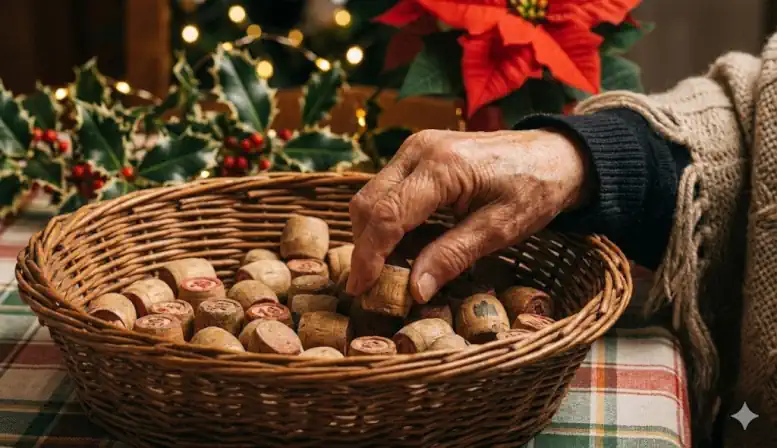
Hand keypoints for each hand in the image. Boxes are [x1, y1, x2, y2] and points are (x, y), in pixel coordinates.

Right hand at [346, 128, 591, 303]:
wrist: (555, 155)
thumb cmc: (535, 190)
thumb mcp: (500, 230)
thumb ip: (453, 256)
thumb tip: (414, 290)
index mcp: (443, 167)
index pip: (388, 215)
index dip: (369, 256)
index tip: (360, 290)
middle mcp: (420, 149)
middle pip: (368, 203)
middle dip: (365, 247)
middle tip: (373, 286)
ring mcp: (416, 146)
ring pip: (371, 195)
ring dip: (373, 233)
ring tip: (390, 268)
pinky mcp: (418, 151)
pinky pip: (386, 188)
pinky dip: (386, 218)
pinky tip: (405, 243)